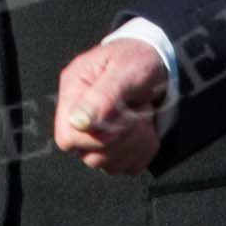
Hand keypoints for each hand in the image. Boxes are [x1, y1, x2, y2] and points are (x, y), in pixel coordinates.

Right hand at [54, 37, 168, 174]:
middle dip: (124, 137)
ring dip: (136, 143)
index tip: (122, 115)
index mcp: (74, 90)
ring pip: (109, 165)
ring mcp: (96, 136)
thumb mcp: (126, 69)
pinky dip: (144, 150)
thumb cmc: (138, 59)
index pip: (67, 137)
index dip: (97, 136)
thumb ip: (103, 95)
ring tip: (143, 115)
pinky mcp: (115, 148)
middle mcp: (80, 117)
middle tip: (139, 109)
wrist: (158, 62)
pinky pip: (128, 166)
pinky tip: (146, 127)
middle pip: (90, 155)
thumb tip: (78, 121)